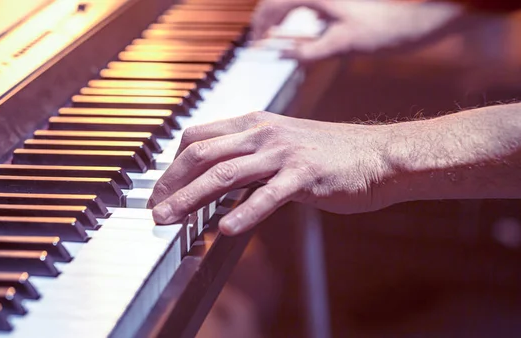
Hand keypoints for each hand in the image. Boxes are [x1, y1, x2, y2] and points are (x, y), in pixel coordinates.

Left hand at [148, 112, 395, 235]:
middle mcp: (263, 133)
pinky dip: (244, 213)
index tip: (161, 188)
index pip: (197, 136)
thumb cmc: (328, 154)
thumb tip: (214, 181)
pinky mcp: (305, 176)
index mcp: (254, 123)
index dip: (172, 163)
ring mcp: (283, 153)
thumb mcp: (281, 144)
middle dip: (171, 183)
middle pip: (202, 155)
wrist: (378, 155)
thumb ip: (248, 156)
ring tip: (169, 219)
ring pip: (225, 174)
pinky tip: (226, 230)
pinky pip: (268, 196)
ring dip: (191, 198)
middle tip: (154, 209)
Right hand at [252, 0, 463, 61]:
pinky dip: (291, 24)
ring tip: (267, 42)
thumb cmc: (383, 30)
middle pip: (277, 3)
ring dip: (276, 22)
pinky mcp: (333, 7)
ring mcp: (326, 0)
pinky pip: (302, 11)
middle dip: (263, 22)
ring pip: (289, 6)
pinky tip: (292, 39)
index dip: (259, 26)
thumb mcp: (342, 45)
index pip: (273, 5)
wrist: (413, 24)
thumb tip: (283, 56)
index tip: (253, 45)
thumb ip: (310, 52)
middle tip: (255, 44)